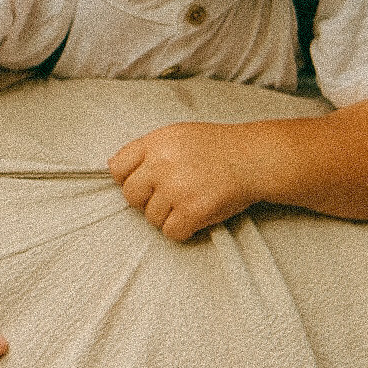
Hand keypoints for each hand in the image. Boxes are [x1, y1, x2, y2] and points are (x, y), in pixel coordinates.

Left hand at [108, 122, 254, 241]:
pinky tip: (196, 216)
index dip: (128, 179)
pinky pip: (171, 232)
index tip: (145, 183)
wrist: (254, 159)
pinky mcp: (192, 210)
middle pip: (131, 196)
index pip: (117, 167)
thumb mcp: (178, 135)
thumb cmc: (217, 148)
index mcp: (156, 142)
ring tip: (190, 202)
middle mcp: (161, 164)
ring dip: (168, 216)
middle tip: (171, 196)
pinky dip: (183, 230)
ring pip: (151, 218)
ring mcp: (176, 188)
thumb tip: (113, 168)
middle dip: (147, 200)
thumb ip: (148, 150)